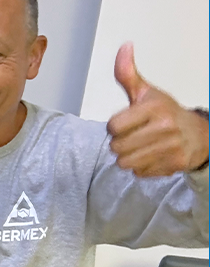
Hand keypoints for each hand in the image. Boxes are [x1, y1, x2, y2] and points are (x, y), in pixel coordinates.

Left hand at [107, 43, 208, 176]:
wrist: (199, 134)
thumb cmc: (165, 112)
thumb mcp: (146, 92)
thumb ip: (127, 74)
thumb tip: (124, 47)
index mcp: (154, 108)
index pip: (113, 127)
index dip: (114, 127)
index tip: (124, 122)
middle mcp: (165, 127)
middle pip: (117, 147)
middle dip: (120, 143)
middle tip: (134, 136)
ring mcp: (171, 148)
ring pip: (125, 163)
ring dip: (128, 157)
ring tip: (141, 146)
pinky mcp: (174, 165)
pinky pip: (139, 173)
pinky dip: (142, 167)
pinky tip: (153, 156)